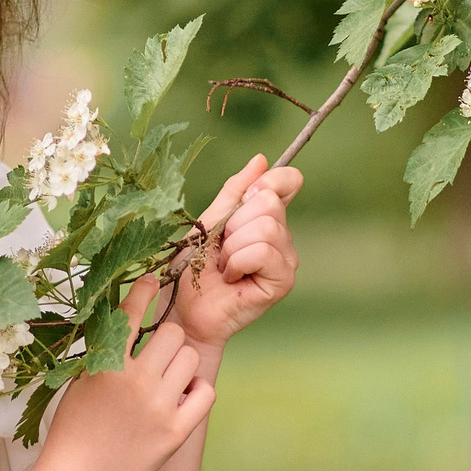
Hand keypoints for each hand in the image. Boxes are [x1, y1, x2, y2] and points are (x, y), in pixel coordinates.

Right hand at [41, 279, 215, 470]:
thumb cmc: (73, 429)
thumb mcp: (80, 380)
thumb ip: (104, 349)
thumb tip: (126, 317)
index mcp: (107, 364)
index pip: (132, 313)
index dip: (144, 290)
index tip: (151, 280)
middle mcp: (136, 381)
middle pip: (173, 334)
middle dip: (166, 339)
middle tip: (156, 354)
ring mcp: (160, 407)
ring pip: (191, 359)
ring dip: (181, 364)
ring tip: (166, 380)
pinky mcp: (177, 431)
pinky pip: (206, 392)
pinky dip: (197, 390)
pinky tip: (182, 397)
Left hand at [171, 154, 302, 349]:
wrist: (183, 310)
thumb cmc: (191, 270)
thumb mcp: (207, 221)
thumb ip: (234, 191)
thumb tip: (261, 160)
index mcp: (265, 217)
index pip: (288, 181)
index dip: (270, 181)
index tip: (243, 199)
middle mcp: (281, 236)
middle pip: (268, 202)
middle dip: (233, 224)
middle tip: (220, 249)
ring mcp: (285, 259)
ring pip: (265, 227)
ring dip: (231, 247)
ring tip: (223, 266)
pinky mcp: (282, 281)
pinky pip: (261, 251)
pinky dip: (237, 262)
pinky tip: (231, 278)